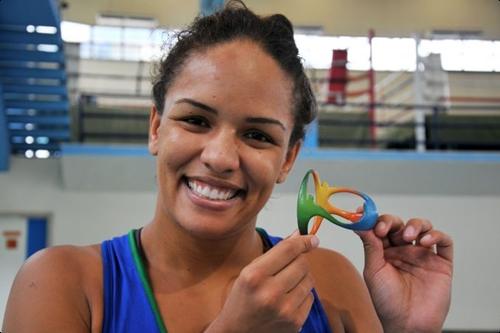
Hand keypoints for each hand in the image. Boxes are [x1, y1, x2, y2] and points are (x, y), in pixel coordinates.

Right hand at [206, 231, 319, 332]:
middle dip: (300, 260)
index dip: (303, 241)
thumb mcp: (250, 272)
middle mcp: (270, 292)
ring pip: (309, 279)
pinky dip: (302, 294)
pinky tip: (288, 299)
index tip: (312, 238)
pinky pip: (311, 297)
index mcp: (254, 275)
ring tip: (286, 284)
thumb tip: (299, 234)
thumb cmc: (243, 299)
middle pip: (302, 263)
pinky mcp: (295, 322)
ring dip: (302, 277)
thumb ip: (275, 253)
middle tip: (290, 265)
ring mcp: (284, 309)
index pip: (288, 250)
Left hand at [357, 215, 452, 332]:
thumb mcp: (373, 270)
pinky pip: (444, 242)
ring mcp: (423, 255)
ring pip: (423, 227)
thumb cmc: (387, 301)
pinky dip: (436, 235)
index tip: (365, 214)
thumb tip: (358, 223)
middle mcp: (404, 250)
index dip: (375, 219)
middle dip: (392, 222)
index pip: (381, 227)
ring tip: (408, 236)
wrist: (407, 324)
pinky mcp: (441, 263)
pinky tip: (425, 241)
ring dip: (415, 225)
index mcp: (385, 251)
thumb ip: (370, 245)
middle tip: (385, 229)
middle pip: (400, 224)